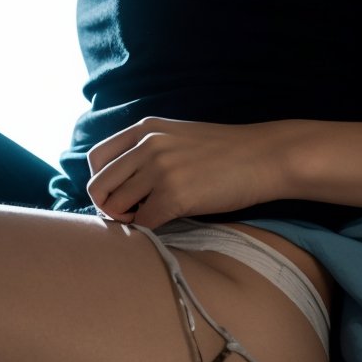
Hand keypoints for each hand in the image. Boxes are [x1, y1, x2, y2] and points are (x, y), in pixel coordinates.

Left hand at [84, 117, 286, 229]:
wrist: (265, 156)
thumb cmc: (226, 151)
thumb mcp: (179, 135)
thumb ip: (149, 148)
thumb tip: (124, 180)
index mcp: (146, 128)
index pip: (97, 158)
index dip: (101, 183)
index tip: (118, 196)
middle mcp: (148, 145)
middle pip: (99, 185)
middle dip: (108, 207)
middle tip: (129, 216)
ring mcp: (160, 170)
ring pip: (116, 206)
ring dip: (127, 220)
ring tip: (148, 220)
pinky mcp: (175, 195)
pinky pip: (142, 224)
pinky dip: (147, 232)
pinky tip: (163, 226)